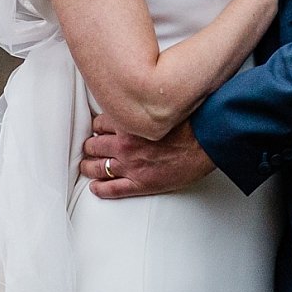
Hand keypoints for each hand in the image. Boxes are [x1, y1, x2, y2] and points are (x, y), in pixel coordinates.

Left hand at [80, 115, 215, 197]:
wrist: (206, 142)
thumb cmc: (189, 123)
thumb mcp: (159, 106)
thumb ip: (142, 107)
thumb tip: (134, 101)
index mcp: (128, 123)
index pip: (99, 123)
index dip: (97, 127)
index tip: (97, 129)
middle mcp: (125, 144)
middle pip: (95, 145)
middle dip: (90, 146)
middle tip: (88, 147)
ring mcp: (131, 166)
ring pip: (98, 168)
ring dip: (88, 166)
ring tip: (86, 166)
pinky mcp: (141, 184)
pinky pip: (112, 189)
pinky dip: (100, 190)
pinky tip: (95, 188)